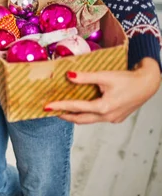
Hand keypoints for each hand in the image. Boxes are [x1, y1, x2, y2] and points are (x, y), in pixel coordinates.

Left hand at [45, 57, 160, 123]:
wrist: (148, 83)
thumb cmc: (128, 79)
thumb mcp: (105, 76)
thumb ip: (85, 77)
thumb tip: (68, 76)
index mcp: (104, 107)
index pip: (76, 107)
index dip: (60, 106)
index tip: (46, 106)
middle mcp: (108, 116)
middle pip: (80, 119)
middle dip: (64, 115)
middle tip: (51, 111)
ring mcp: (113, 119)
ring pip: (89, 120)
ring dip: (75, 116)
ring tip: (62, 110)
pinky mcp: (116, 117)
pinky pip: (97, 118)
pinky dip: (87, 114)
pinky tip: (81, 108)